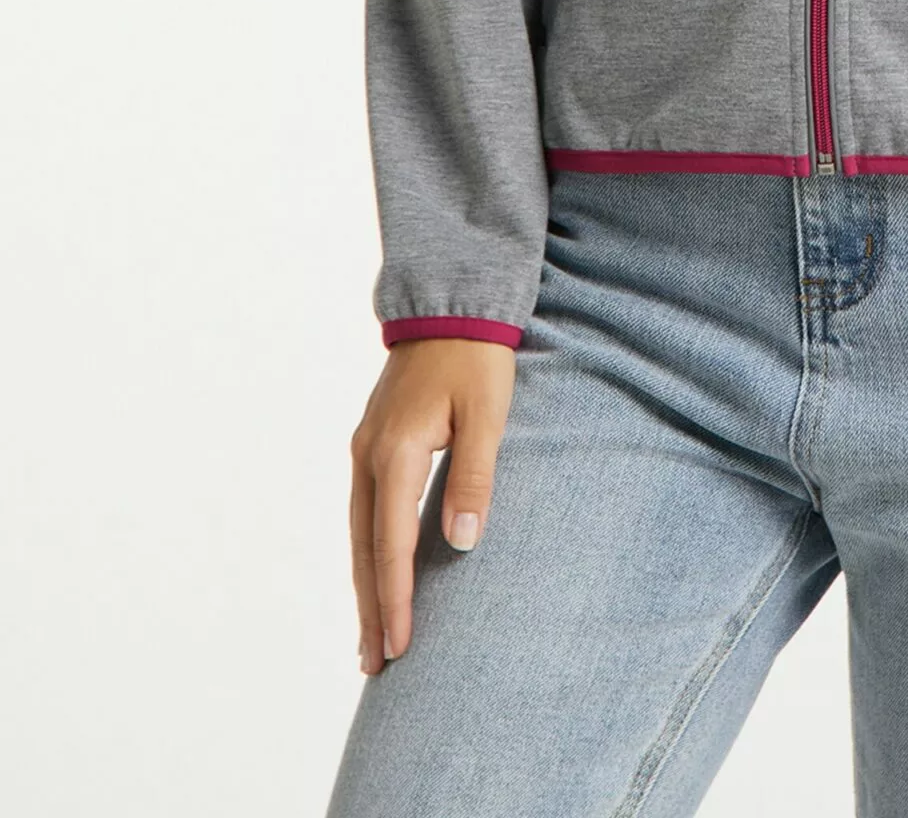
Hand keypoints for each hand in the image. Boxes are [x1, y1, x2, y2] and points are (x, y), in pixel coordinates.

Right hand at [348, 338, 516, 674]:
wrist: (450, 302)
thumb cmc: (477, 358)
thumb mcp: (487, 415)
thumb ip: (473, 478)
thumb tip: (460, 546)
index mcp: (396, 452)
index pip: (392, 544)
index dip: (397, 599)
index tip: (401, 647)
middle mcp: (370, 455)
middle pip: (364, 548)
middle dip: (371, 608)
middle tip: (374, 665)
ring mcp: (366, 448)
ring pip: (359, 532)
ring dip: (366, 585)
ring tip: (370, 638)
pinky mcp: (373, 441)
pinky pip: (364, 511)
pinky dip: (367, 551)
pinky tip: (375, 573)